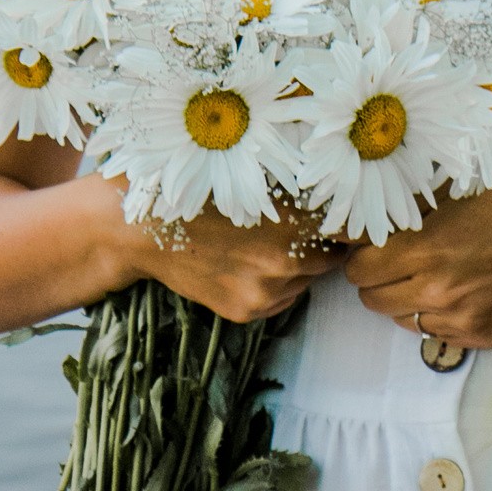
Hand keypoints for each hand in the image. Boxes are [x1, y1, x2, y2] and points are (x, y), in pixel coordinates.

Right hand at [128, 203, 347, 322]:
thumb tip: (339, 193)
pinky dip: (273, 286)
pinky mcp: (246, 310)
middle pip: (330, 259)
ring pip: (304, 282)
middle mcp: (284, 259)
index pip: (347, 232)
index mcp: (292, 219)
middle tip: (296, 230)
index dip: (344, 223)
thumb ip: (297, 191)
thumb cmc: (199, 193)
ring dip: (296, 267)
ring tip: (262, 245)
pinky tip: (246, 263)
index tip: (338, 217)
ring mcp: (265, 290)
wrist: (144, 229)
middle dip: (318, 245)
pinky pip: (280, 300)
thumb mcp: (253, 180)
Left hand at [343, 173, 491, 348]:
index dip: (362, 257)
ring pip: (403, 321)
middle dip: (377, 280)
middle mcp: (438, 292)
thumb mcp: (456, 192)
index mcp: (425, 249)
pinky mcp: (485, 337)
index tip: (374, 247)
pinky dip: (440, 316)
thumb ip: (408, 212)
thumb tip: (365, 223)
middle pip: (372, 300)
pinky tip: (462, 291)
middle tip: (396, 262)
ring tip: (432, 275)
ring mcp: (462, 320)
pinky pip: (439, 335)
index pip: (359, 270)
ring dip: (407, 300)